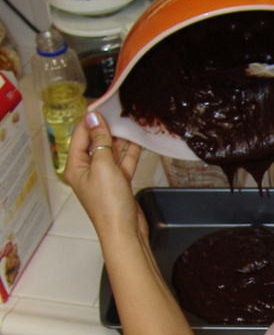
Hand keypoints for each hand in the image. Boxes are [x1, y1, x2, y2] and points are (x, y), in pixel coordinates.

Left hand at [64, 111, 146, 241]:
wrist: (125, 231)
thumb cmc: (109, 204)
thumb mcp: (103, 166)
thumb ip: (100, 140)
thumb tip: (94, 117)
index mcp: (76, 166)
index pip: (80, 135)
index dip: (90, 119)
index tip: (102, 103)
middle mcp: (88, 170)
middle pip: (95, 141)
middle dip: (107, 126)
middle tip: (120, 109)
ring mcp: (104, 177)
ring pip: (111, 151)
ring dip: (120, 138)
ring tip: (130, 120)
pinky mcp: (119, 183)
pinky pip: (124, 161)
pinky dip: (130, 151)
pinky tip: (138, 139)